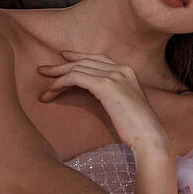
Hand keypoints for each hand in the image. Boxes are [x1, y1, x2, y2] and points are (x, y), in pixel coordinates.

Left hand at [36, 51, 169, 150]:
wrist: (148, 136)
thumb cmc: (137, 128)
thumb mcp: (124, 105)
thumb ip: (113, 94)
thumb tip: (95, 95)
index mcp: (128, 71)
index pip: (98, 58)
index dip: (78, 57)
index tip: (63, 57)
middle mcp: (121, 69)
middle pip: (84, 61)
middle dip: (61, 65)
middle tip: (43, 70)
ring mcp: (114, 75)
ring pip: (77, 69)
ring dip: (56, 78)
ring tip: (44, 89)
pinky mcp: (105, 85)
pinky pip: (75, 78)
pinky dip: (60, 84)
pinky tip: (51, 93)